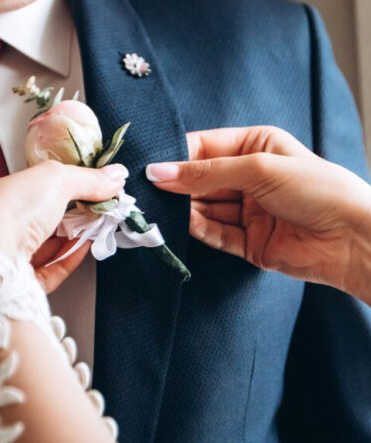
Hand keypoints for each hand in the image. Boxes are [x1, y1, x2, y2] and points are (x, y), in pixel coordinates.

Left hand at [0, 160, 126, 292]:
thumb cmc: (0, 212)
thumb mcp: (52, 179)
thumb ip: (85, 178)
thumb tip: (114, 177)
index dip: (31, 184)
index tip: (64, 187)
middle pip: (14, 219)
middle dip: (52, 216)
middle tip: (81, 209)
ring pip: (24, 250)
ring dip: (60, 240)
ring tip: (88, 228)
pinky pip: (33, 275)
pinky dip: (59, 262)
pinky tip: (81, 250)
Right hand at [146, 126, 370, 299]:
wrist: (354, 240)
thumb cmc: (317, 190)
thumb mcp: (258, 168)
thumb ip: (205, 173)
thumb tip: (158, 172)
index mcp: (255, 147)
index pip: (204, 148)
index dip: (177, 157)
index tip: (149, 168)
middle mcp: (249, 177)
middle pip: (201, 180)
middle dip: (177, 187)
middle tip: (148, 192)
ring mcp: (248, 211)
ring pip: (204, 208)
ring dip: (183, 211)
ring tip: (159, 211)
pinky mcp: (249, 241)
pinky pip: (215, 233)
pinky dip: (197, 230)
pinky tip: (182, 226)